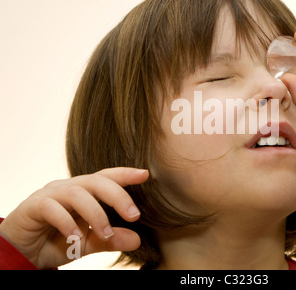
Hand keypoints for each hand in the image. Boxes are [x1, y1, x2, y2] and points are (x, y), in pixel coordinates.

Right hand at [0, 167, 147, 268]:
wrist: (19, 252)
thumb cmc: (54, 241)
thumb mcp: (86, 243)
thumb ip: (109, 240)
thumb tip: (136, 240)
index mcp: (83, 192)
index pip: (106, 178)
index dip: (125, 174)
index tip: (145, 174)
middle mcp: (68, 188)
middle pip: (96, 181)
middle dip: (118, 196)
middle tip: (134, 215)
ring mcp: (50, 194)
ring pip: (77, 193)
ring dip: (95, 214)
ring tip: (106, 233)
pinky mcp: (33, 206)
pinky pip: (52, 208)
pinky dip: (67, 223)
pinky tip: (76, 238)